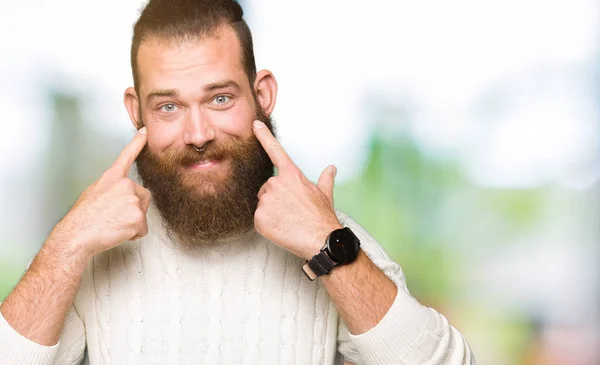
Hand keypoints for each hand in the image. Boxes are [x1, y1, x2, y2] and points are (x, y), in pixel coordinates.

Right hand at [48, 127, 150, 257]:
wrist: (77, 235)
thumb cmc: (83, 218)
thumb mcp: (94, 193)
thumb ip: (112, 188)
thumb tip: (119, 195)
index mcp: (112, 178)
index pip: (127, 156)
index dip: (137, 143)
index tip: (145, 132)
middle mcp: (125, 185)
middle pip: (142, 196)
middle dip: (134, 208)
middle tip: (114, 216)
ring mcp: (133, 200)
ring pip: (142, 214)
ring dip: (132, 222)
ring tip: (113, 224)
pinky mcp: (138, 216)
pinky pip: (142, 229)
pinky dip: (133, 234)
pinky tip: (117, 231)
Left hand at [252, 120, 342, 259]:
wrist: (320, 239)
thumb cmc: (323, 217)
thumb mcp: (325, 194)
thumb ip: (325, 179)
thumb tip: (331, 168)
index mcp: (291, 175)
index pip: (275, 150)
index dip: (264, 136)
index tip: (254, 124)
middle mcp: (276, 183)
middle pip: (268, 187)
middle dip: (276, 197)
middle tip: (291, 210)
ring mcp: (266, 200)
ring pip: (263, 203)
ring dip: (272, 211)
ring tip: (288, 220)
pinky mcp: (259, 218)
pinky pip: (259, 219)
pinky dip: (267, 225)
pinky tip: (281, 228)